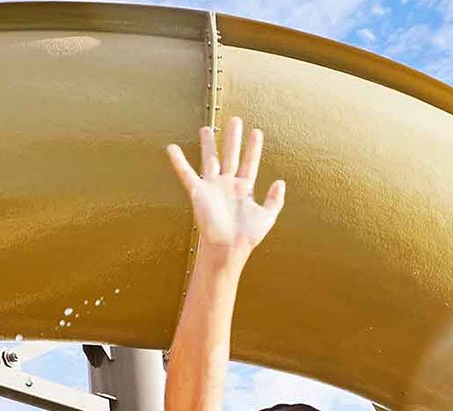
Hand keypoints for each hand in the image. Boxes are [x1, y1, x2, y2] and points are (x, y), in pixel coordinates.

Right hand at [166, 118, 285, 262]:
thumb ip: (275, 200)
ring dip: (208, 144)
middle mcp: (228, 185)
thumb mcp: (267, 217)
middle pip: (231, 156)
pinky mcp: (199, 193)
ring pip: (210, 160)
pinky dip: (179, 161)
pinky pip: (187, 174)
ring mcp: (213, 187)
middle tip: (235, 120)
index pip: (250, 163)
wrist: (228, 248)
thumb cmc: (247, 237)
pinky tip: (172, 148)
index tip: (257, 132)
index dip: (253, 148)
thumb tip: (280, 182)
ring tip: (206, 128)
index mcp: (244, 189)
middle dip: (233, 138)